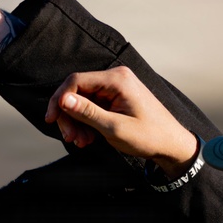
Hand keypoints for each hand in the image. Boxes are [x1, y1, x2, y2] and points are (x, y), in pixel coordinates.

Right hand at [45, 67, 198, 175]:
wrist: (171, 144)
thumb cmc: (148, 136)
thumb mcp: (114, 127)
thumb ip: (87, 112)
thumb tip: (63, 100)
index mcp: (117, 79)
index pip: (76, 81)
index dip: (59, 99)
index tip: (51, 119)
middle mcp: (115, 78)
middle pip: (77, 92)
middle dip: (69, 116)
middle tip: (69, 138)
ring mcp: (115, 88)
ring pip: (81, 102)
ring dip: (76, 123)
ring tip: (81, 142)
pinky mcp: (115, 98)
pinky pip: (91, 107)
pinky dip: (85, 123)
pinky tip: (87, 139)